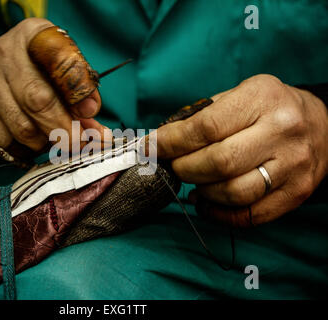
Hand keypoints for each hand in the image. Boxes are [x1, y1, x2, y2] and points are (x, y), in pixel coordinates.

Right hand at [0, 18, 103, 151]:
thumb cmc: (39, 71)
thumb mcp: (63, 71)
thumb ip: (82, 98)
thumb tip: (99, 134)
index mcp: (34, 35)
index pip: (60, 60)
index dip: (78, 91)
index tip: (90, 113)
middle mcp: (4, 52)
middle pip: (38, 101)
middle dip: (64, 130)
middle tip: (78, 143)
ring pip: (22, 129)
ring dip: (43, 141)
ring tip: (48, 133)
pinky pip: (4, 140)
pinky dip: (21, 147)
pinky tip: (25, 134)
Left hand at [156, 74, 327, 226]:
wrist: (322, 125)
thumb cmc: (268, 109)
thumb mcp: (239, 95)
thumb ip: (201, 116)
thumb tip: (160, 141)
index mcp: (262, 98)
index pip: (206, 127)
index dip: (171, 142)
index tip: (149, 148)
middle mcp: (282, 131)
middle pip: (219, 162)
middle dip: (184, 168)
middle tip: (173, 166)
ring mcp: (293, 165)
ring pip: (233, 192)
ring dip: (202, 191)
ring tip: (194, 181)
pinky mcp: (296, 193)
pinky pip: (249, 215)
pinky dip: (219, 214)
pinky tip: (207, 202)